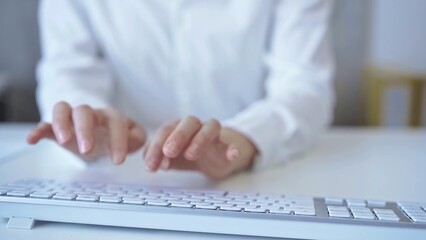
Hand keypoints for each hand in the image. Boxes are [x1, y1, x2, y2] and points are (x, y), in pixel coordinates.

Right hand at [27, 101, 146, 163]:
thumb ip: (137, 137)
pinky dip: (38, 130)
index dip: (117, 140)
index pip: (115, 122)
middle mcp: (90, 114)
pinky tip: (32, 139)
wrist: (99, 134)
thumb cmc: (115, 136)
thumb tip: (132, 140)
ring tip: (64, 141)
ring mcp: (71, 119)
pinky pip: (45, 124)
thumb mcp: (132, 137)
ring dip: (61, 123)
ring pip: (62, 109)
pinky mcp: (56, 128)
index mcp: (110, 116)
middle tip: (88, 149)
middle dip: (85, 129)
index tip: (118, 161)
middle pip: (84, 111)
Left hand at [144, 116, 257, 179]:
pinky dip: (233, 148)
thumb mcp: (168, 157)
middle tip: (169, 152)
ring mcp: (214, 135)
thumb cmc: (186, 153)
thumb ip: (157, 158)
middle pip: (189, 122)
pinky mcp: (228, 146)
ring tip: (191, 155)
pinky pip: (233, 144)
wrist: (213, 157)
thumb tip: (154, 164)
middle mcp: (197, 126)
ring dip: (201, 139)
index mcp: (179, 127)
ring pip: (211, 127)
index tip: (151, 166)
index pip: (166, 130)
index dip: (156, 147)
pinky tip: (232, 154)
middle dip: (177, 136)